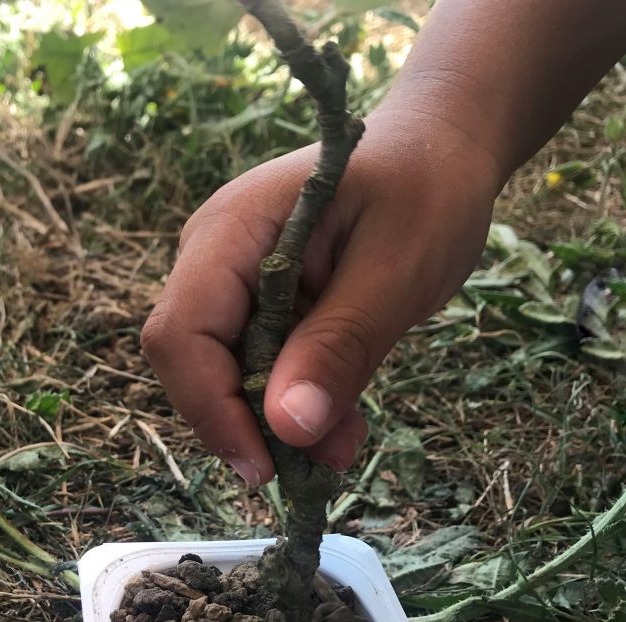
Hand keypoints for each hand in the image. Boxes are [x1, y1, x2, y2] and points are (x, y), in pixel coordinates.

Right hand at [141, 107, 500, 483]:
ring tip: (346, 444)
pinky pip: (263, 370)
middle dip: (252, 424)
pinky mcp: (262, 306)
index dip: (210, 408)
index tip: (265, 467)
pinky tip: (342, 422)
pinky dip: (297, 405)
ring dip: (280, 423)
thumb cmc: (427, 187)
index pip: (182, 333)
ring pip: (229, 376)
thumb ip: (341, 345)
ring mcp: (235, 282)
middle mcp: (216, 257)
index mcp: (234, 230)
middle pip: (197, 363)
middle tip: (327, 461)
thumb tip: (287, 428)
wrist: (443, 150)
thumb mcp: (397, 269)